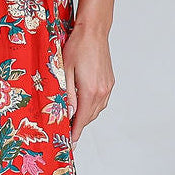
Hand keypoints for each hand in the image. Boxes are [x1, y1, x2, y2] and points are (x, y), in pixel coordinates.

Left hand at [62, 22, 113, 144]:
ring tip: (73, 118)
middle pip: (90, 117)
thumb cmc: (76, 47)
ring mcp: (108, 87)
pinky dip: (92, 106)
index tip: (71, 143)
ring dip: (86, 116)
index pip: (82, 119)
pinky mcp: (110, 82)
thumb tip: (69, 114)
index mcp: (90, 91)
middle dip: (79, 125)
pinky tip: (84, 104)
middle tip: (67, 131)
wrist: (94, 31)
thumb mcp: (65, 71)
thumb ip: (67, 95)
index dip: (75, 132)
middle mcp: (102, 91)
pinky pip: (102, 101)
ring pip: (97, 110)